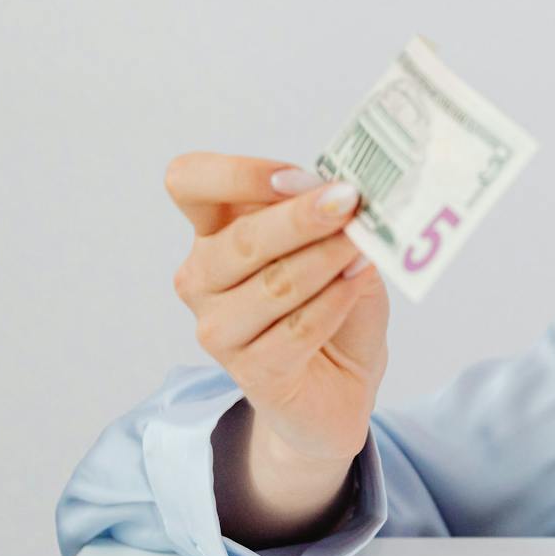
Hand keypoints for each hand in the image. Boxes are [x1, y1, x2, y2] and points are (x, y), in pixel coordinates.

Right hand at [166, 151, 390, 466]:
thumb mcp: (338, 245)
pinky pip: (297, 329)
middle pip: (240, 239)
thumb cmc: (335, 300)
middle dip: (300, 218)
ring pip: (273, 285)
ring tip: (364, 247)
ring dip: (325, 260)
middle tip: (349, 202)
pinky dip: (334, 301)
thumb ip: (332, 218)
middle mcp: (204, 278)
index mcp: (216, 231)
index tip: (296, 178)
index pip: (190, 183)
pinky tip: (357, 284)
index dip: (237, 174)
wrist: (342, 381)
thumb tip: (340, 193)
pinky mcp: (252, 372)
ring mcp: (219, 329)